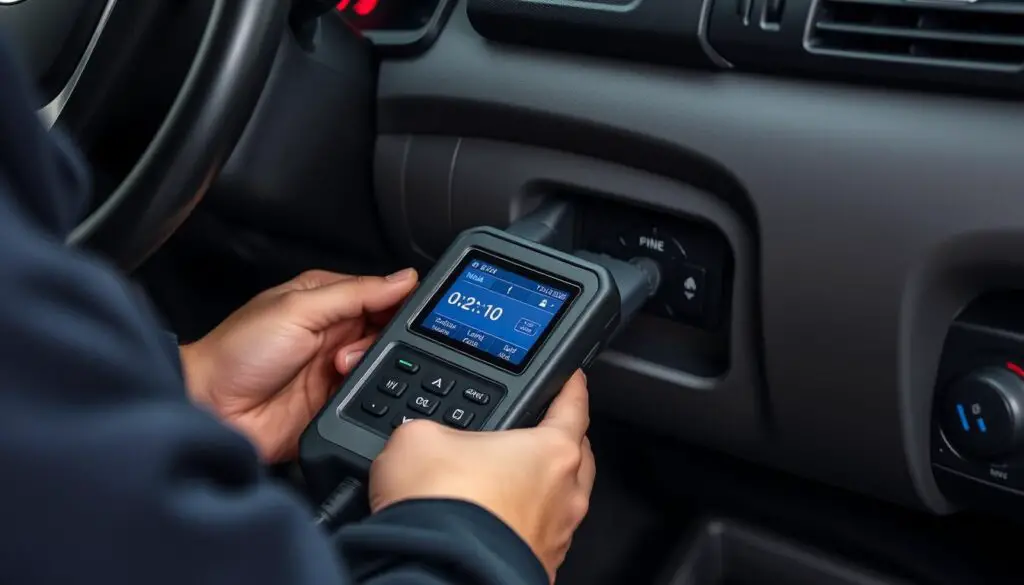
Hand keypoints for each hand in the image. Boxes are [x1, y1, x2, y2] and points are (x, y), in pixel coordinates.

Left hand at [180, 268, 417, 461]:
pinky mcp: (338, 403)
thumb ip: (354, 293)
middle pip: (387, 330)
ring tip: (340, 369)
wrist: (212, 410)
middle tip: (354, 347)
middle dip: (382, 338)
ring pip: (385, 365)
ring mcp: (337, 369)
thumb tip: (403, 278)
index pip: (380, 292)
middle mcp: (335, 332)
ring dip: (371, 367)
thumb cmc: (237, 353)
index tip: (409, 312)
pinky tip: (350, 391)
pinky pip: (373, 398)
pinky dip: (372, 395)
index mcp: (326, 299)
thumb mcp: (297, 308)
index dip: (398, 300)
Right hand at [369, 371, 595, 582]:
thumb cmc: (442, 508)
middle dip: (556, 443)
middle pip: (575, 457)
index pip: (574, 407)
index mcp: (551, 451)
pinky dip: (519, 528)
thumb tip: (424, 438)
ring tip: (501, 484)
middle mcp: (565, 495)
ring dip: (536, 490)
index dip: (572, 387)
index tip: (573, 379)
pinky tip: (490, 525)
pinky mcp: (538, 569)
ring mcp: (556, 538)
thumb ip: (432, 428)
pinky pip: (537, 539)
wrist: (436, 574)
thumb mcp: (418, 438)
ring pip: (559, 502)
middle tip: (534, 433)